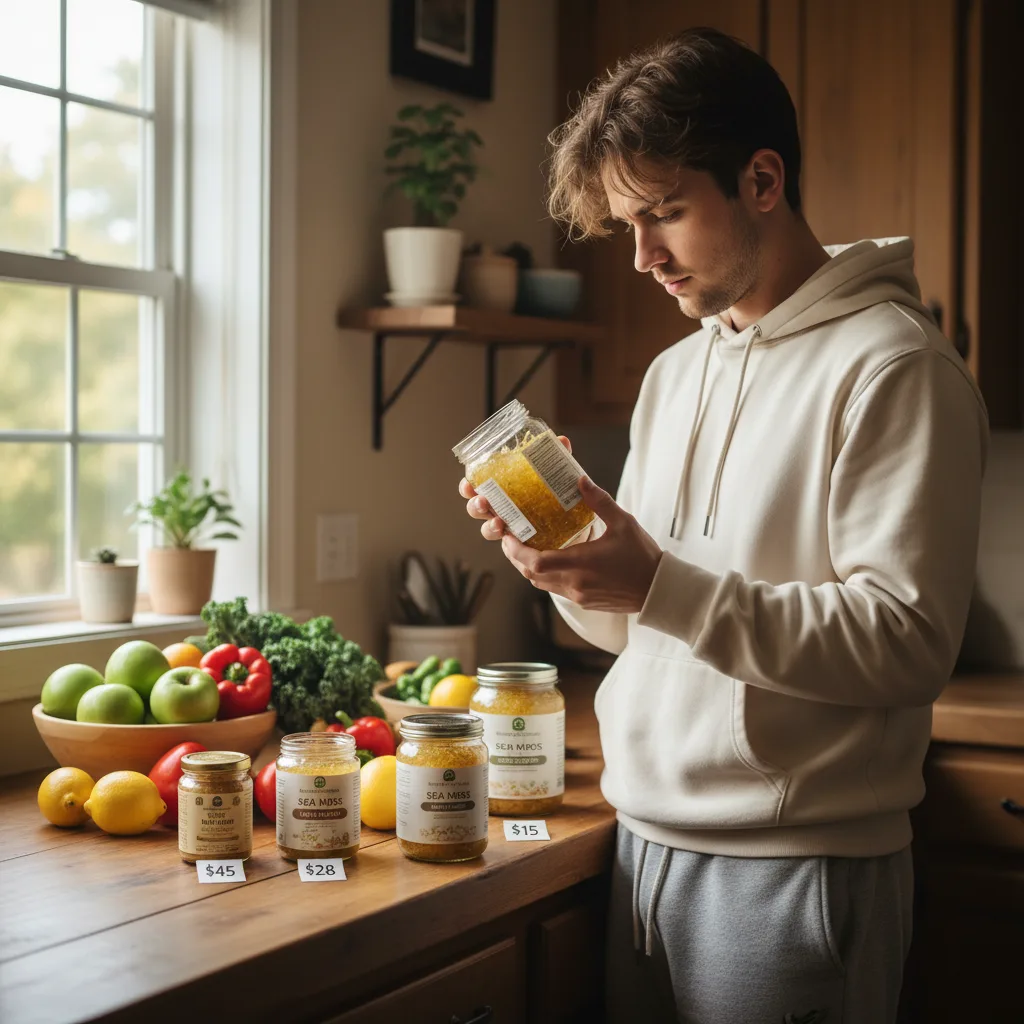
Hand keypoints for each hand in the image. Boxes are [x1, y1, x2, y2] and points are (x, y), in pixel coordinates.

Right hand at [458, 435, 574, 542]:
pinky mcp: (520, 544)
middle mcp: (500, 509)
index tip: (469, 483)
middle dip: (475, 505)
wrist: (575, 526)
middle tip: (483, 501)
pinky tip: (515, 539)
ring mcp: (508, 528)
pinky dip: (509, 545)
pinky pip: (508, 548)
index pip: (478, 486)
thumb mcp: (558, 476)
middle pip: (475, 508)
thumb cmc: (558, 496)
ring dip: (489, 526)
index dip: (468, 486)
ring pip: (487, 529)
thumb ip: (558, 459)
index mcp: (502, 489)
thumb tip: (562, 440)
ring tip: (499, 523)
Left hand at [500, 477, 662, 613]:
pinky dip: (546, 576)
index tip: (508, 535)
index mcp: (581, 563)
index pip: (536, 561)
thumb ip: (599, 501)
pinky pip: (556, 589)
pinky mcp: (584, 602)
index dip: (516, 550)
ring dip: (529, 568)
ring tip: (525, 548)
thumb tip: (581, 480)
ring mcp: (578, 595)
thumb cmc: (643, 557)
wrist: (659, 590)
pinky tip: (551, 560)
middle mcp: (575, 583)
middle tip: (511, 539)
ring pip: (541, 584)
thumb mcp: (623, 523)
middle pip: (531, 575)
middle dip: (516, 557)